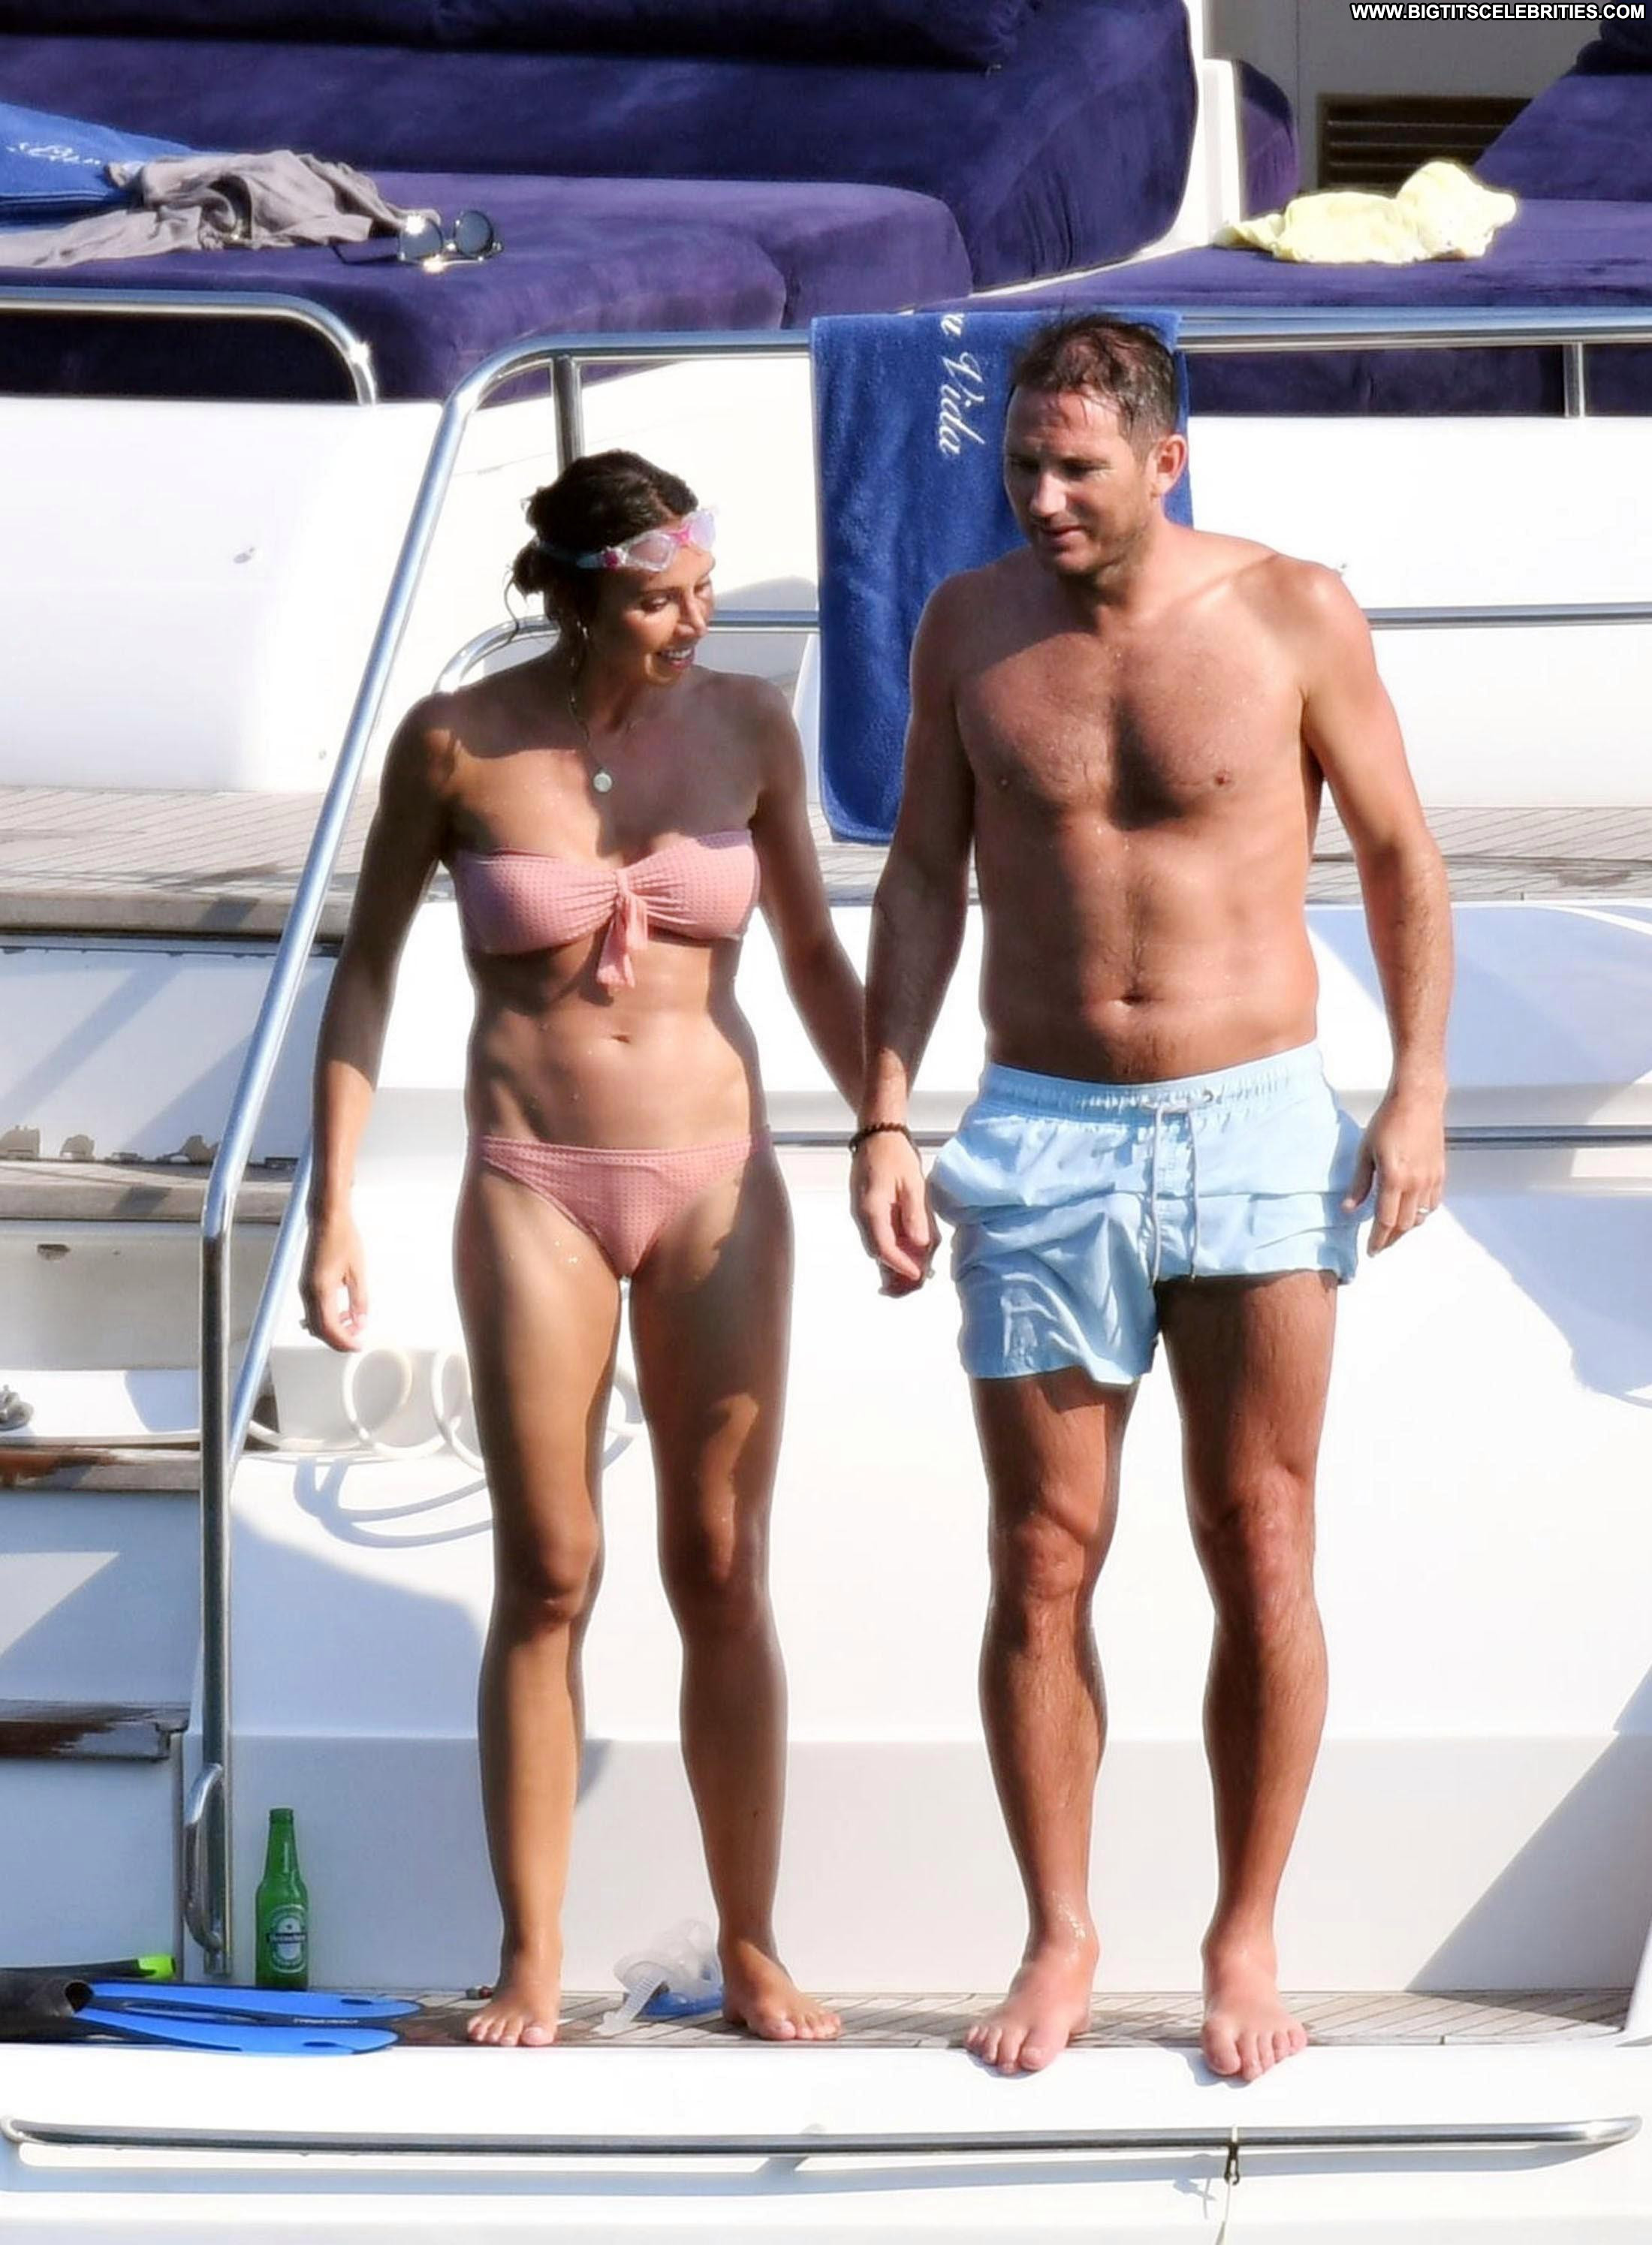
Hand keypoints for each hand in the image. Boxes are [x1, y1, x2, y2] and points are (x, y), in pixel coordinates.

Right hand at [298, 1209, 368, 1349]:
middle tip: (357, 1339)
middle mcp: (307, 1292)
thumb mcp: (358, 1271)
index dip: (344, 1342)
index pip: (329, 1328)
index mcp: (321, 1290)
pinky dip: (326, 1317)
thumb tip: (361, 1321)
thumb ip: (360, 1299)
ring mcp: (304, 1288)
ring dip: (332, 1328)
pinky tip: (342, 1311)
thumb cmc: (343, 1238)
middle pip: (318, 1330)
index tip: (358, 1345)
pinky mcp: (306, 1284)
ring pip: (314, 1322)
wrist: (327, 1219)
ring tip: (353, 1322)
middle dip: (338, 1339)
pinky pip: (312, 1310)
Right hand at [850, 1129, 935, 1296]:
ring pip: (878, 1250)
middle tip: (918, 1284)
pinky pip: (879, 1239)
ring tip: (916, 1277)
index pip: (884, 1248)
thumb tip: (920, 1243)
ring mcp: (863, 1216)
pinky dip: (893, 1252)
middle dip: (897, 1273)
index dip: (902, 1265)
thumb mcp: (912, 1183)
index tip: (919, 1276)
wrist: (877, 1135)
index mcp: (871, 1210)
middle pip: (878, 1255)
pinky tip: (909, 1256)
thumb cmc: (895, 1155)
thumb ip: (915, 1214)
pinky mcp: (869, 1214)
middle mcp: (863, 1217)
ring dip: (895, 1265)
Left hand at [1343, 1085, 1445, 1253]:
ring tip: (1392, 1230)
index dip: (1377, 1240)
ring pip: (1420, 1216)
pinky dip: (1421, 1213)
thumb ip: (1359, 1184)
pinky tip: (1411, 1212)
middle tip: (1380, 1245)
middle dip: (1391, 1239)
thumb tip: (1349, 1209)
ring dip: (1406, 1227)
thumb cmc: (1388, 1121)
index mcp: (1394, 1179)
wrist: (1417, 1101)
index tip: (1371, 1250)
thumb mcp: (1365, 1152)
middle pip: (1404, 1225)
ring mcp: (1431, 1179)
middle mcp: (1416, 1184)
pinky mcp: (1440, 1172)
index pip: (1385, 1222)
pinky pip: (1433, 1203)